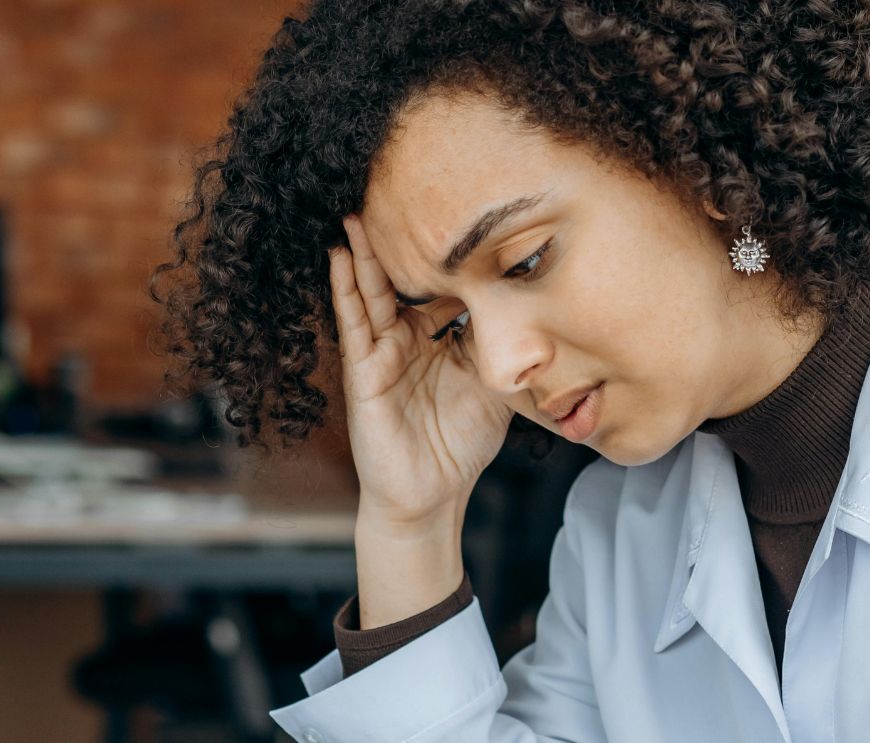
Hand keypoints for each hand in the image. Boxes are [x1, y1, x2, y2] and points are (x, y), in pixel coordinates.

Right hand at [329, 215, 513, 534]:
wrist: (434, 495)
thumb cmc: (462, 442)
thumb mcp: (494, 384)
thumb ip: (502, 345)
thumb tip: (529, 302)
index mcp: (438, 339)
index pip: (444, 285)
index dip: (452, 254)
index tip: (465, 211)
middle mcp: (407, 339)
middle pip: (403, 279)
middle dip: (402, 241)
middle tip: (403, 191)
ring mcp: (381, 352)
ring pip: (373, 292)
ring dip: (366, 252)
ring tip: (359, 210)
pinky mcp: (363, 371)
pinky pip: (353, 323)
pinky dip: (346, 289)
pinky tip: (340, 255)